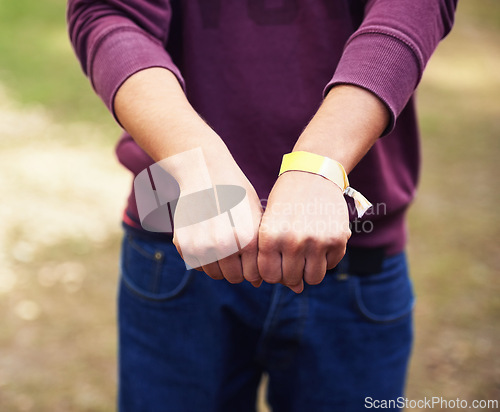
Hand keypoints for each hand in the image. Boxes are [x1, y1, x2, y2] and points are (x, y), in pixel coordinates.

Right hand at [172, 154, 262, 286]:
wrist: (204, 171)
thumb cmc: (236, 193)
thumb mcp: (255, 216)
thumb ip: (259, 250)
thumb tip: (259, 284)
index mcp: (247, 239)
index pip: (255, 274)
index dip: (256, 268)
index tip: (254, 257)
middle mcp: (223, 245)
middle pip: (234, 277)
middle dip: (239, 269)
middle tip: (239, 252)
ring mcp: (200, 245)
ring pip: (214, 274)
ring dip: (221, 266)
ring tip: (225, 246)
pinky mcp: (183, 243)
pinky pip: (197, 265)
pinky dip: (204, 259)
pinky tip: (209, 239)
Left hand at [257, 171, 350, 292]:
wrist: (313, 173)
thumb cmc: (285, 200)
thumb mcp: (271, 223)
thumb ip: (275, 257)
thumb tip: (296, 290)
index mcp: (270, 236)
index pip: (269, 275)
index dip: (273, 272)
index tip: (277, 262)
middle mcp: (293, 240)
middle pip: (291, 279)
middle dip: (291, 272)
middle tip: (293, 257)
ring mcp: (317, 241)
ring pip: (313, 278)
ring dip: (310, 269)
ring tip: (307, 253)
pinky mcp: (338, 239)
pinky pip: (331, 265)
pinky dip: (326, 258)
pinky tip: (320, 241)